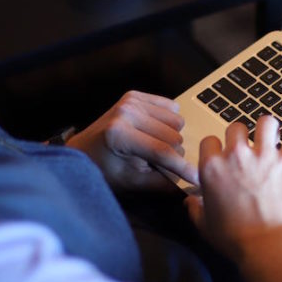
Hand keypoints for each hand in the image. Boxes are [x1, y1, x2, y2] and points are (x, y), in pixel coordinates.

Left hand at [66, 91, 197, 191]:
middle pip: (173, 137)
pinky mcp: (135, 95)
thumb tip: (191, 185)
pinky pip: (171, 107)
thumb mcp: (131, 182)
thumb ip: (162, 184)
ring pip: (176, 121)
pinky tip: (155, 131)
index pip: (162, 152)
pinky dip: (169, 122)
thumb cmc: (104, 169)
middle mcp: (126, 112)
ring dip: (171, 138)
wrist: (83, 150)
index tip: (198, 178)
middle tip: (158, 164)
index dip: (183, 167)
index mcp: (120, 135)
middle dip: (173, 155)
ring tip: (153, 147)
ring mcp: (131, 101)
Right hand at [185, 115, 281, 259]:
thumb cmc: (236, 239)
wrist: (268, 246)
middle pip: (236, 127)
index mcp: (212, 168)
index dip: (217, 148)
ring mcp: (264, 156)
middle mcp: (236, 156)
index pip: (209, 140)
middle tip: (249, 152)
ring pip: (266, 122)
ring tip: (272, 141)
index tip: (224, 158)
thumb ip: (195, 209)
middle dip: (242, 137)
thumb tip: (190, 202)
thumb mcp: (205, 226)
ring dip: (268, 130)